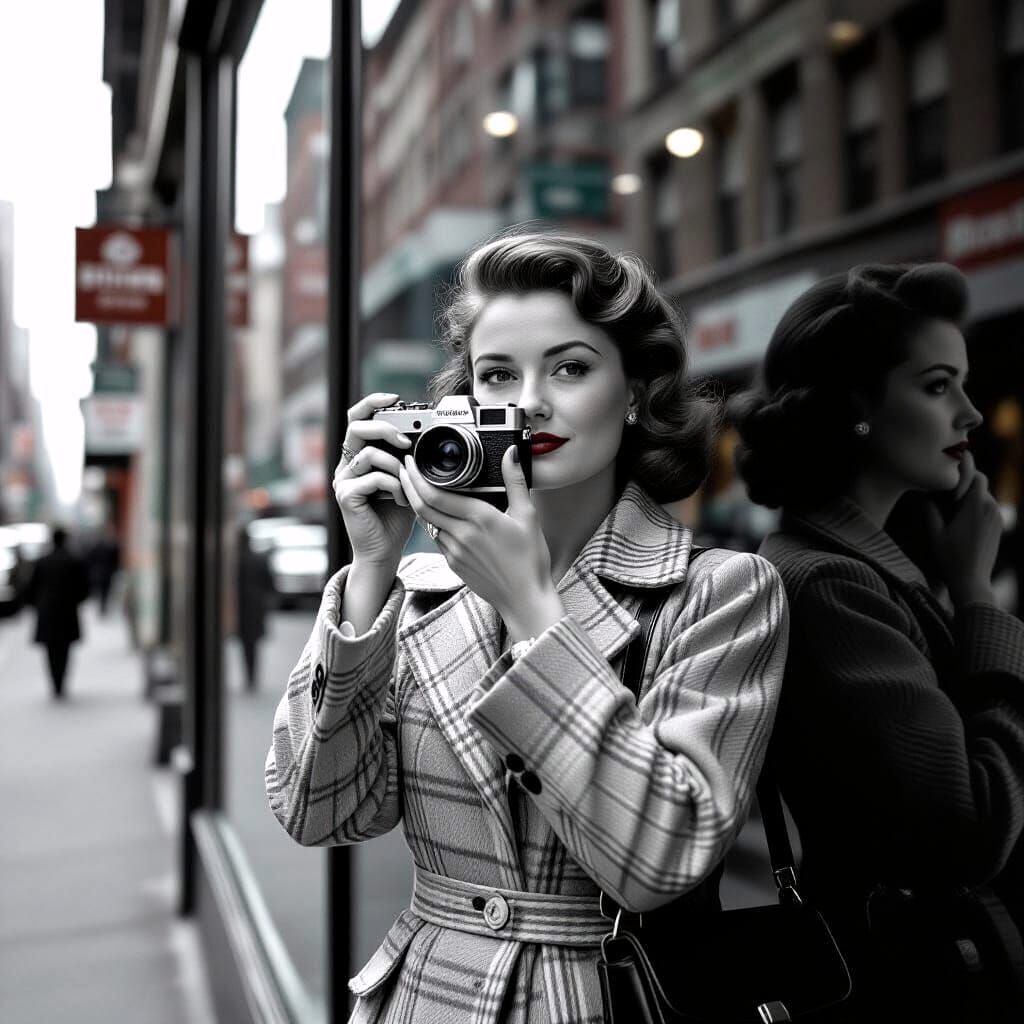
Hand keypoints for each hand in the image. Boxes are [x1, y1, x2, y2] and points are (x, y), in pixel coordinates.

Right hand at [333, 393, 415, 569]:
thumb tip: (420, 432)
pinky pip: (372, 477)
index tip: (396, 398)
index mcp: (357, 457)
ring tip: (407, 486)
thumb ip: (405, 457)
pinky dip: (393, 486)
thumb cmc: (396, 517)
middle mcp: (346, 465)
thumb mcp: (405, 479)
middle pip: (356, 426)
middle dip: (385, 427)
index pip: (357, 418)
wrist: (385, 551)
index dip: (372, 402)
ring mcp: (342, 480)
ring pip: (369, 453)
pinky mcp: (345, 496)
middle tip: (407, 442)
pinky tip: (401, 499)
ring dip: (396, 467)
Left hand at [399, 446, 564, 639]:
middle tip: (404, 470)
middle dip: (409, 486)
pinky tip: (440, 518)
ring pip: (428, 523)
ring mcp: (454, 551)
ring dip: (420, 505)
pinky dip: (434, 524)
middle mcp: (461, 534)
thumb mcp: (528, 516)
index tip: (410, 463)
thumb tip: (511, 454)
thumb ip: (515, 482)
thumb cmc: (530, 560)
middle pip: (422, 506)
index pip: (434, 494)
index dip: (416, 477)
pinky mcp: (454, 564)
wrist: (524, 599)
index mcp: (478, 518)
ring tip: (419, 490)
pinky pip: (437, 539)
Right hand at [923, 452, 1001, 605]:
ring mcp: (997, 518)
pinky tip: (960, 518)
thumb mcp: (935, 533)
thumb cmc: (951, 558)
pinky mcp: (998, 527)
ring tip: (950, 505)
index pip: (975, 475)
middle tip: (945, 492)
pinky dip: (975, 506)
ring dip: (969, 496)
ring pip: (984, 495)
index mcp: (976, 506)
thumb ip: (930, 510)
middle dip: (964, 483)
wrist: (972, 582)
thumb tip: (924, 493)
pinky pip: (988, 507)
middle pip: (980, 484)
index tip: (946, 484)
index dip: (962, 473)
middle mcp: (991, 509)